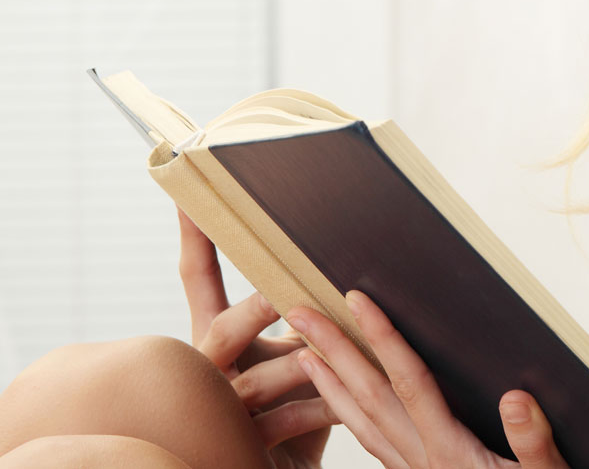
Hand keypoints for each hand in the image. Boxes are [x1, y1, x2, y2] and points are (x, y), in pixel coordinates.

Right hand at [177, 208, 338, 467]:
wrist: (284, 462)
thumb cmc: (293, 397)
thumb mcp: (294, 350)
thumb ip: (304, 312)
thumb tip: (342, 259)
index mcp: (217, 336)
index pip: (197, 279)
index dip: (195, 238)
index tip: (192, 196)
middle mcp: (213, 369)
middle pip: (222, 329)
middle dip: (256, 309)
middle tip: (284, 291)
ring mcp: (226, 408)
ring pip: (260, 379)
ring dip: (303, 362)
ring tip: (336, 348)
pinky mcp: (248, 445)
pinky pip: (289, 420)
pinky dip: (322, 406)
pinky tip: (347, 399)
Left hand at [286, 290, 570, 468]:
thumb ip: (534, 443)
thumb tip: (515, 399)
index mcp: (452, 452)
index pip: (410, 382)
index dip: (383, 338)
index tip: (357, 300)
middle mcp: (424, 461)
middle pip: (369, 398)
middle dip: (333, 352)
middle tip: (299, 314)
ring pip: (361, 425)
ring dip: (330, 385)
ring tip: (302, 354)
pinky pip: (373, 444)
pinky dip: (350, 417)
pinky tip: (344, 404)